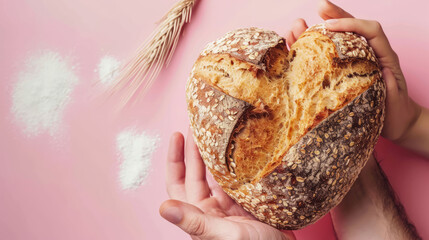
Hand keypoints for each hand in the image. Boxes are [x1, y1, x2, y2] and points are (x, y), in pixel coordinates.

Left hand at [159, 130, 294, 239]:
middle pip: (197, 173)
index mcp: (200, 214)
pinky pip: (237, 177)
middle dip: (195, 149)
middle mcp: (211, 208)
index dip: (175, 159)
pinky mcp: (248, 201)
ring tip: (217, 132)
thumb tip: (163, 208)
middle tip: (199, 125)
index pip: (179, 182)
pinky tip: (239, 149)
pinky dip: (236, 163)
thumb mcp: (224, 236)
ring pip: (217, 173)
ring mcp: (230, 204)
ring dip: (215, 154)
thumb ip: (195, 222)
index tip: (176, 135)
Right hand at [286, 0, 421, 142]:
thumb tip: (381, 71)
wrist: (396, 122)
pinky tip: (295, 49)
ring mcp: (353, 64)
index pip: (370, 31)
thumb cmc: (396, 111)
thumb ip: (390, 86)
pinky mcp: (342, 75)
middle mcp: (367, 55)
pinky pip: (325, 59)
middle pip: (351, 29)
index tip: (330, 26)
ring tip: (298, 26)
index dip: (351, 24)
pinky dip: (310, 52)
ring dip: (316, 31)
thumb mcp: (395, 100)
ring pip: (335, 41)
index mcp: (383, 56)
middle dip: (335, 16)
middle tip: (319, 7)